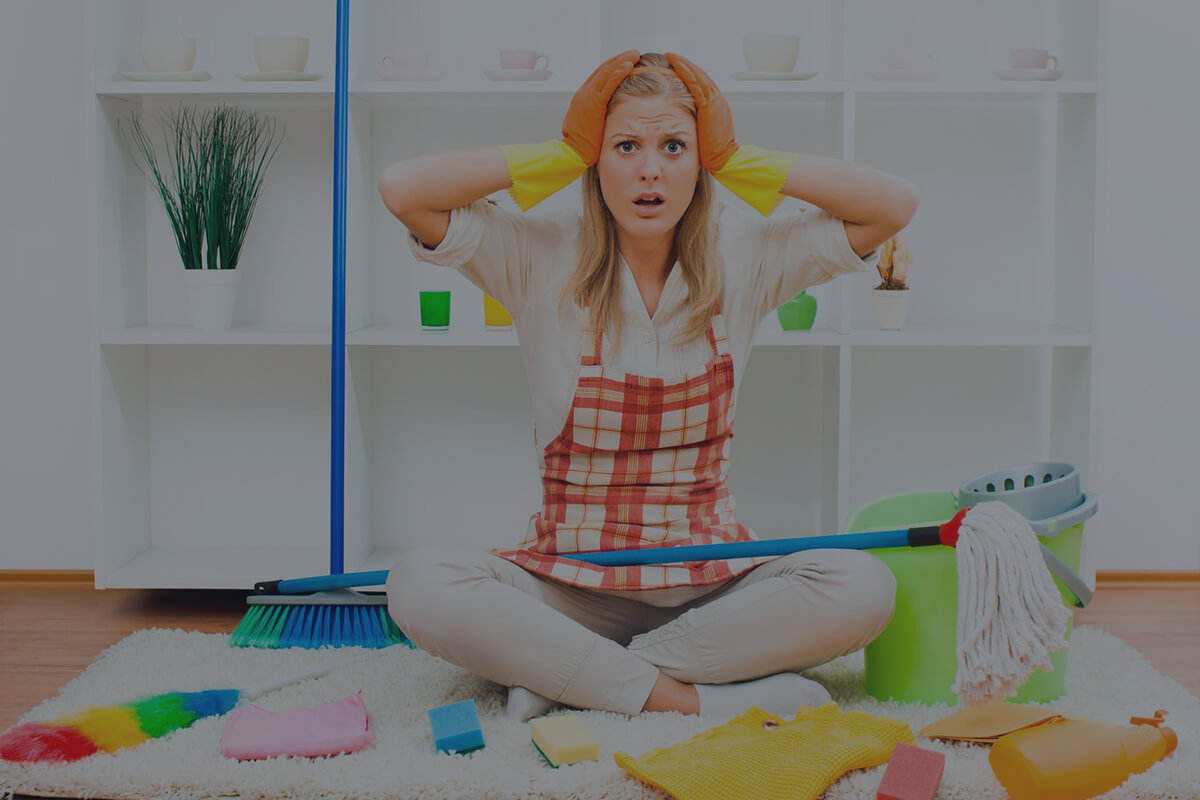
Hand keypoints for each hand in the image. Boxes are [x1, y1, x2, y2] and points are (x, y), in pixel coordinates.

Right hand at [562, 49, 639, 164]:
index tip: (626, 61)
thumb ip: (598, 114)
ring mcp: (587, 96)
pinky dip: (619, 72)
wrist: (572, 154)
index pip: (600, 76)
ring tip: (635, 54)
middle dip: (620, 59)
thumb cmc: (582, 145)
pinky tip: (629, 65)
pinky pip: (608, 83)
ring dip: (622, 61)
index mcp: (583, 98)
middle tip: (634, 53)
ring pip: (607, 72)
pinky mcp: (593, 102)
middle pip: (604, 69)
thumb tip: (610, 113)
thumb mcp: (590, 124)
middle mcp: (584, 93)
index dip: (614, 66)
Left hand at [664, 52, 737, 172]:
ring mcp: (715, 100)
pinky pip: (696, 82)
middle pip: (698, 75)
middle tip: (669, 55)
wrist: (725, 160)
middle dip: (683, 64)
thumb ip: (695, 120)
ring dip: (683, 64)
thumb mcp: (702, 131)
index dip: (686, 73)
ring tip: (670, 56)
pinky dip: (686, 71)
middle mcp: (717, 99)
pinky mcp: (710, 104)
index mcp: (715, 105)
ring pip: (697, 75)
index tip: (673, 66)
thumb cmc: (712, 152)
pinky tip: (676, 64)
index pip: (699, 83)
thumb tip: (680, 119)